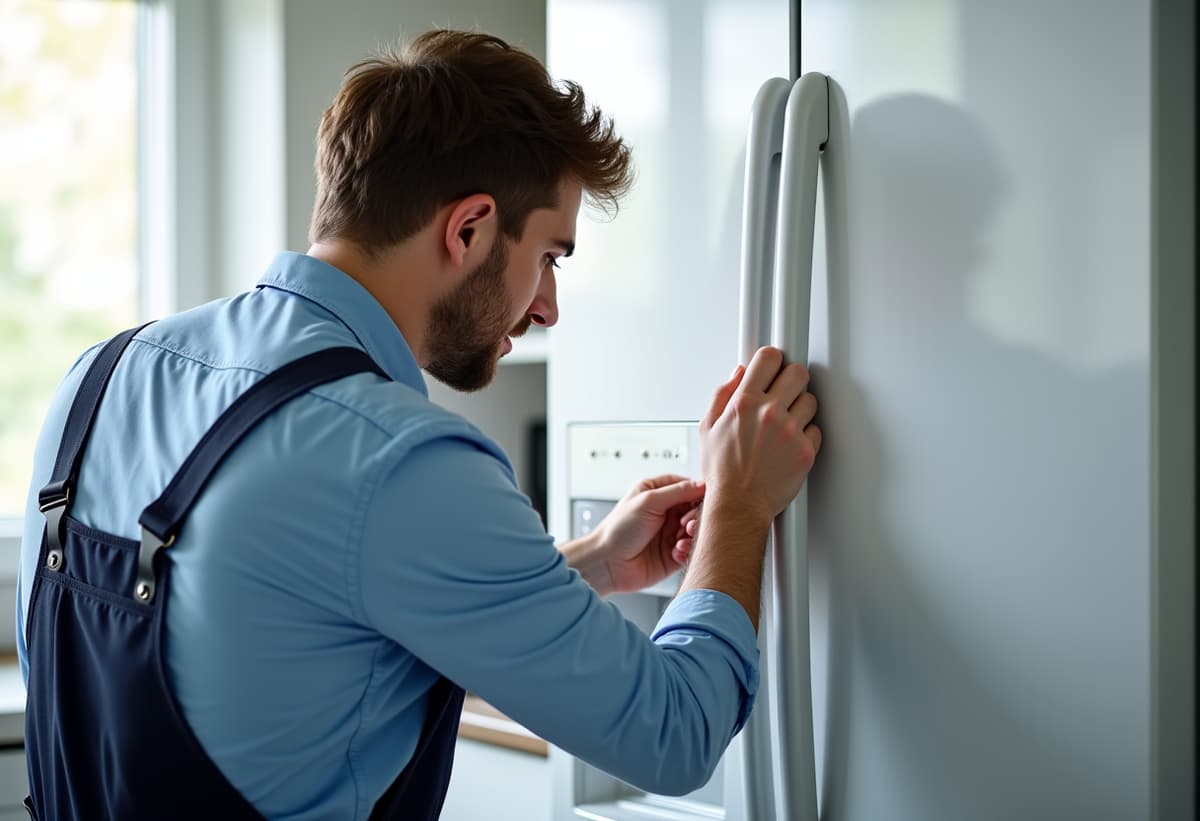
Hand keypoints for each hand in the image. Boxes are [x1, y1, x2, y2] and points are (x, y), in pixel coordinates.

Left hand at [587, 474, 705, 594]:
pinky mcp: (673, 554)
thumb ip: (678, 491)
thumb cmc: (618, 530)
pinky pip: (690, 549)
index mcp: (655, 492)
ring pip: (696, 529)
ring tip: (681, 539)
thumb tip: (702, 484)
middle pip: (694, 508)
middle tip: (688, 524)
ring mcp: (669, 533)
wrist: (607, 563)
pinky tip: (676, 551)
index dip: (697, 492)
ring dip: (693, 534)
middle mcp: (664, 511)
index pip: (686, 486)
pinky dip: (687, 550)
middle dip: (695, 516)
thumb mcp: (648, 501)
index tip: (704, 500)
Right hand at [700, 346, 821, 520]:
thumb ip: (722, 395)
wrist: (738, 507)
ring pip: (810, 401)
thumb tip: (738, 373)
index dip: (773, 360)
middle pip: (798, 372)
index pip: (769, 357)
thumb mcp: (707, 428)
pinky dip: (805, 435)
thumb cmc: (722, 473)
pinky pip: (815, 430)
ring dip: (800, 409)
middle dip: (792, 379)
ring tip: (785, 424)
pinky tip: (789, 444)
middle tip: (785, 392)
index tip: (773, 367)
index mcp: (743, 403)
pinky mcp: (805, 451)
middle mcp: (768, 413)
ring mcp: (790, 432)